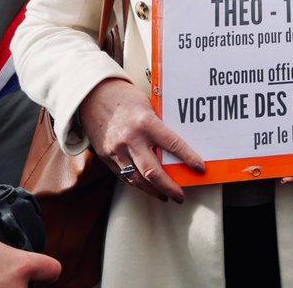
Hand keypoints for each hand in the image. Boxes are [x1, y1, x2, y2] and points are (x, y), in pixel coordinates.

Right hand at [78, 77, 204, 203]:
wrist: (93, 96)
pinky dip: (137, 184)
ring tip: (165, 196)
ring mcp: (117, 151)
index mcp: (146, 123)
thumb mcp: (148, 106)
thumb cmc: (124, 98)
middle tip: (180, 196)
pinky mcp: (106, 157)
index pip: (172, 144)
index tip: (199, 168)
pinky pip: (124, 176)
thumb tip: (176, 144)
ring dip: (153, 190)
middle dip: (169, 187)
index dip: (188, 158)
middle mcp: (131, 140)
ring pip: (137, 179)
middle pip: (153, 171)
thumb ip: (159, 125)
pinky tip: (147, 188)